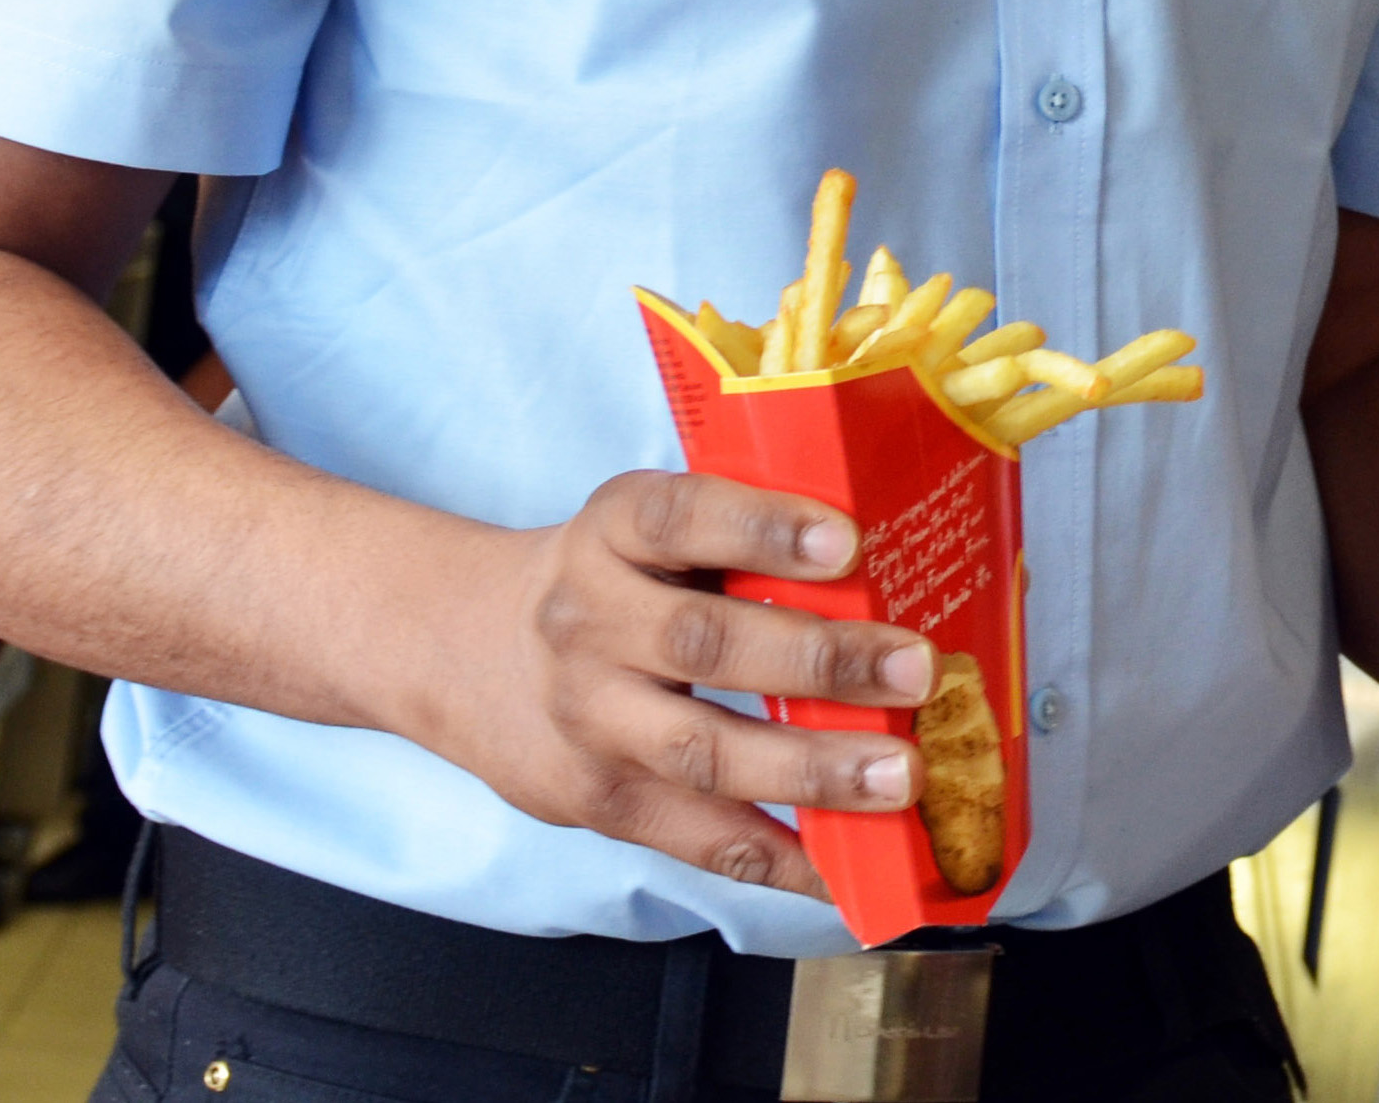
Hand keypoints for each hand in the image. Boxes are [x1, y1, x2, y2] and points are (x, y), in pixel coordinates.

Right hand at [423, 471, 936, 895]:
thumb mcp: (643, 525)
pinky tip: (844, 862)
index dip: (764, 528)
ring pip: (703, 751)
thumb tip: (884, 554)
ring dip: (811, 770)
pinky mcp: (597, 800)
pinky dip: (777, 855)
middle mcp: (590, 619)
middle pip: (703, 643)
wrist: (465, 648)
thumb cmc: (605, 576)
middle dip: (819, 661)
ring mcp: (589, 719)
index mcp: (613, 528)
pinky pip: (694, 836)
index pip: (683, 516)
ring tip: (896, 777)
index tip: (848, 541)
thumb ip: (733, 533)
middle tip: (913, 671)